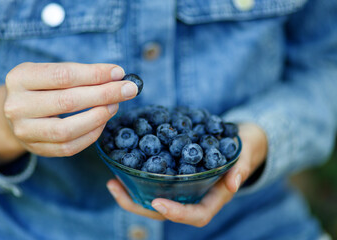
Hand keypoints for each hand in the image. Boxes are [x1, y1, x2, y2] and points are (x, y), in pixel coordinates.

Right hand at [0, 62, 137, 166]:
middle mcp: (17, 105)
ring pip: (67, 129)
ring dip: (99, 117)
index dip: (95, 74)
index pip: (64, 75)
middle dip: (104, 94)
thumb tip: (117, 77)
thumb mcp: (51, 73)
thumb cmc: (42, 88)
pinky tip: (103, 122)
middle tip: (128, 90)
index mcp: (20, 78)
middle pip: (68, 101)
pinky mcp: (36, 148)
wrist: (16, 113)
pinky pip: (69, 147)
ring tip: (115, 105)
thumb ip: (81, 74)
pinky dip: (91, 135)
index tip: (119, 73)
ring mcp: (24, 131)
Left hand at [106, 123, 267, 225]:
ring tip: (112, 182)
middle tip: (117, 189)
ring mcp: (182, 190)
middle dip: (140, 206)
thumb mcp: (245, 154)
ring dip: (132, 195)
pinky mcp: (174, 178)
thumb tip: (235, 183)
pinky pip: (154, 184)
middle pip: (166, 212)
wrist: (237, 141)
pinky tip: (122, 170)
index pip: (195, 215)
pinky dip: (137, 180)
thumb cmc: (243, 148)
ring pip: (155, 201)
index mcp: (212, 199)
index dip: (176, 213)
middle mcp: (194, 198)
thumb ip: (241, 168)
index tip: (158, 203)